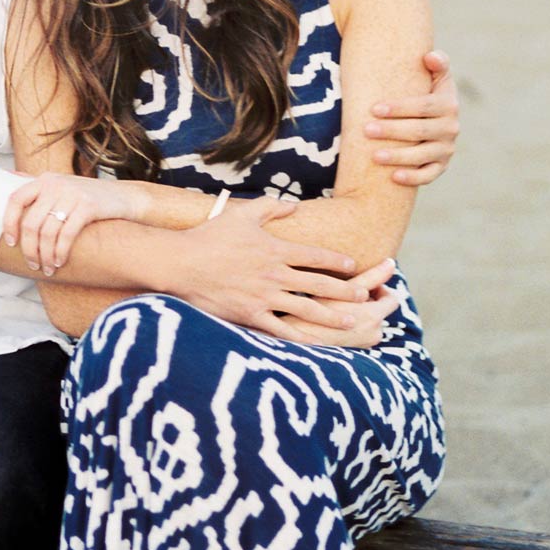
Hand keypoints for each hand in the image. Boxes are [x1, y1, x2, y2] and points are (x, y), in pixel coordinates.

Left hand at [2, 172, 150, 276]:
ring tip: (47, 268)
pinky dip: (60, 252)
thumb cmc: (88, 197)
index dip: (8, 223)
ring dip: (45, 255)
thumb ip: (38, 184)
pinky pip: (66, 235)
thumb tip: (9, 178)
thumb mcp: (62, 185)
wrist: (124, 197)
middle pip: (31, 223)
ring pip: (48, 232)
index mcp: (45, 180)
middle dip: (29, 249)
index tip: (11, 242)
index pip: (15, 200)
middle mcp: (56, 184)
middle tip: (33, 264)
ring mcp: (72, 194)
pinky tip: (60, 262)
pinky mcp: (88, 206)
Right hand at [172, 197, 394, 337]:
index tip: (354, 266)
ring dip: (333, 316)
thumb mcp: (242, 213)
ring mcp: (264, 298)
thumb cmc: (210, 236)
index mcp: (276, 250)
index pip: (316, 256)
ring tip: (353, 321)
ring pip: (308, 309)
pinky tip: (316, 343)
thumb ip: (271, 208)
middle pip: (320, 284)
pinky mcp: (250, 316)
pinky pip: (280, 330)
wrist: (181, 263)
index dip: (338, 261)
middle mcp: (275, 275)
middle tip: (367, 296)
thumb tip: (293, 206)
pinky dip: (300, 338)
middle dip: (347, 290)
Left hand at [364, 48, 458, 184]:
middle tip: (366, 130)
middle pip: (419, 131)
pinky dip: (412, 178)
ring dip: (398, 156)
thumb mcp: (436, 76)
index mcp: (448, 104)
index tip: (374, 108)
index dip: (399, 108)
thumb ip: (437, 62)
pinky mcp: (441, 166)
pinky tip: (393, 177)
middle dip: (392, 131)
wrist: (435, 117)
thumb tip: (430, 56)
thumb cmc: (427, 91)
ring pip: (421, 156)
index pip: (423, 106)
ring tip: (374, 156)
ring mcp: (446, 149)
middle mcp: (451, 128)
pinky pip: (428, 175)